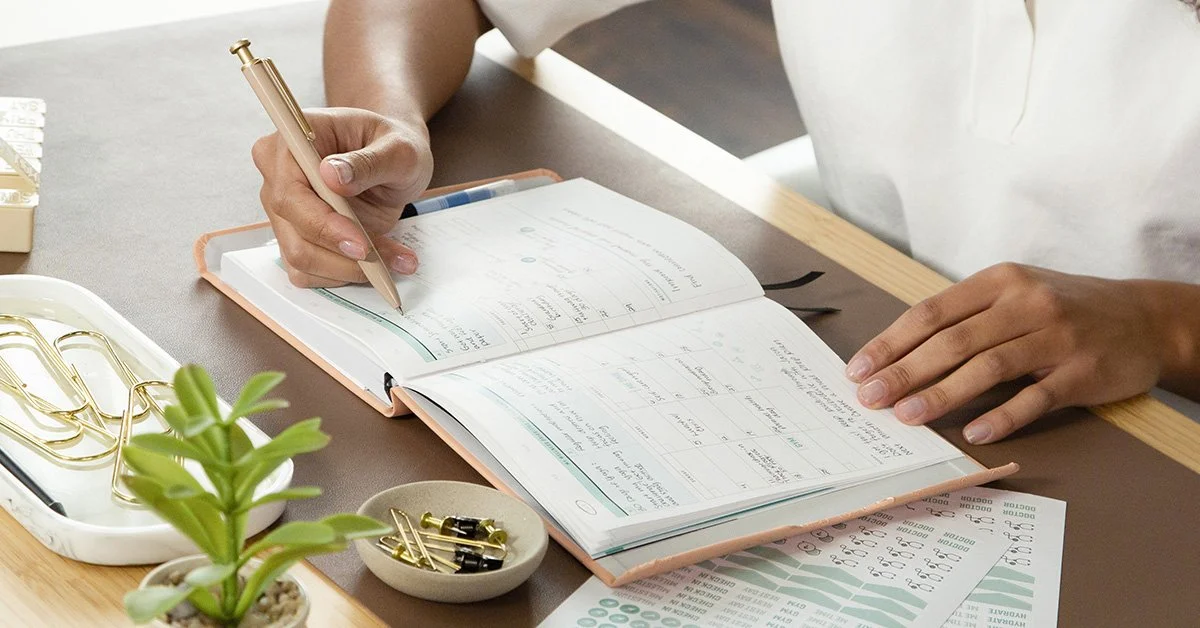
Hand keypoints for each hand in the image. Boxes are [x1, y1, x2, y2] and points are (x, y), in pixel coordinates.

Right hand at [251, 107, 433, 286]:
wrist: (393, 156)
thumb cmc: (392, 143)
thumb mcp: (398, 147)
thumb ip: (368, 161)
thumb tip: (333, 176)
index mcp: (292, 143)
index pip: (290, 193)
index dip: (322, 224)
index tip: (361, 243)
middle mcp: (278, 177)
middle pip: (293, 233)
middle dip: (341, 255)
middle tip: (386, 261)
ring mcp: (284, 211)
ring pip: (302, 259)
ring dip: (351, 269)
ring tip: (397, 260)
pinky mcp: (298, 236)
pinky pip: (311, 271)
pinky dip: (348, 274)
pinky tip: (382, 263)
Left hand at [844, 263, 1169, 443]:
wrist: (1145, 318)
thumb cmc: (1064, 309)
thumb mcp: (1014, 295)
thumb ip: (965, 317)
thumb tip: (899, 355)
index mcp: (999, 282)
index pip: (931, 313)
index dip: (891, 342)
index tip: (859, 369)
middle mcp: (1026, 304)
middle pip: (952, 340)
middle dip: (904, 371)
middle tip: (870, 398)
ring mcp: (1056, 337)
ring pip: (988, 367)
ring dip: (942, 394)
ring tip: (907, 416)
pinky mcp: (1082, 372)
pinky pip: (1036, 397)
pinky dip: (1002, 415)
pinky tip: (974, 432)